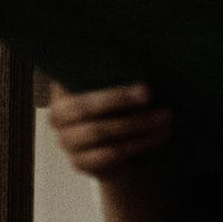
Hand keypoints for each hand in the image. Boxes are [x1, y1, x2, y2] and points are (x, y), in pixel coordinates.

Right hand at [46, 82, 172, 178]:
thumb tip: (141, 59)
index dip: (109, 88)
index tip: (145, 90)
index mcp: (63, 89)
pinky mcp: (78, 162)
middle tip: (152, 98)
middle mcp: (57, 115)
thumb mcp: (119, 85)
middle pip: (83, 108)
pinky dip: (136, 144)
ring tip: (165, 119)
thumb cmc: (122, 106)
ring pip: (98, 132)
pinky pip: (108, 154)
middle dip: (120, 101)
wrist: (123, 144)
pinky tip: (157, 136)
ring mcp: (65, 141)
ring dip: (136, 125)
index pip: (75, 84)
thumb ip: (119, 75)